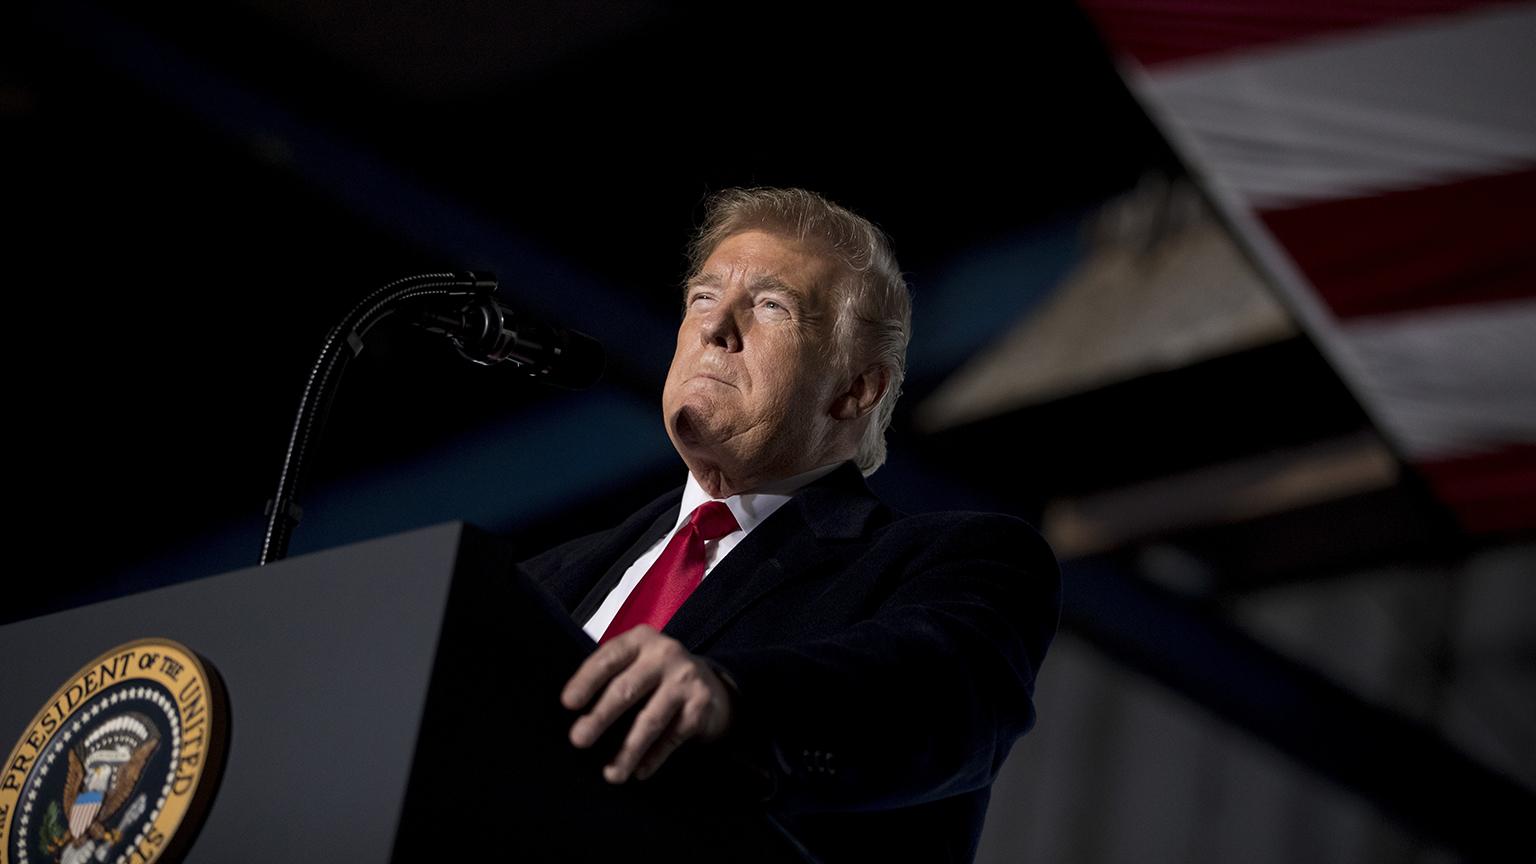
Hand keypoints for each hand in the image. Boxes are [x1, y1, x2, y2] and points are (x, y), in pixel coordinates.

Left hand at [561, 625, 733, 782]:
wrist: (710, 686)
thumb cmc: (657, 677)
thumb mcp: (635, 663)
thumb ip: (611, 677)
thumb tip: (575, 716)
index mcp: (639, 640)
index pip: (608, 659)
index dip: (586, 681)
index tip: (568, 703)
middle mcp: (664, 654)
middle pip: (626, 689)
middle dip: (600, 717)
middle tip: (579, 740)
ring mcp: (685, 678)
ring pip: (650, 720)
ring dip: (628, 750)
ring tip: (611, 773)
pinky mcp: (701, 704)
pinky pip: (672, 736)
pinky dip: (654, 757)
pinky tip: (640, 771)